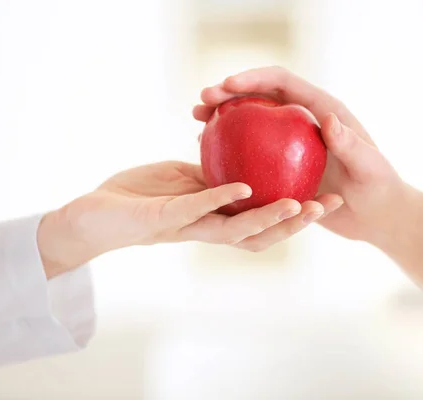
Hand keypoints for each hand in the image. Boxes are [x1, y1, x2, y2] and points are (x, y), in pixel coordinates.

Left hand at [37, 161, 342, 277]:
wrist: (92, 216)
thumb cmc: (138, 197)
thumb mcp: (184, 181)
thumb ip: (213, 176)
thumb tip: (241, 161)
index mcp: (215, 220)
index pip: (264, 222)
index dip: (298, 215)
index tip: (330, 198)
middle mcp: (207, 230)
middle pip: (261, 235)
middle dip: (298, 224)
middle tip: (330, 206)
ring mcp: (187, 227)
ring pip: (237, 230)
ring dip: (269, 218)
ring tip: (299, 207)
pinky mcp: (163, 219)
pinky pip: (197, 209)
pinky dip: (221, 198)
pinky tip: (245, 188)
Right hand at [194, 66, 406, 244]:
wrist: (376, 213)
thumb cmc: (378, 187)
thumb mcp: (369, 166)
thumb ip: (350, 143)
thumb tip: (328, 119)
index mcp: (319, 110)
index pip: (282, 83)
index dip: (254, 78)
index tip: (226, 84)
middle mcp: (300, 121)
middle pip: (259, 97)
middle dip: (228, 93)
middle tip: (201, 101)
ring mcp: (287, 144)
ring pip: (249, 122)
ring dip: (223, 117)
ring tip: (197, 122)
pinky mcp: (281, 166)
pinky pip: (250, 152)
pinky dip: (229, 148)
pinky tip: (209, 155)